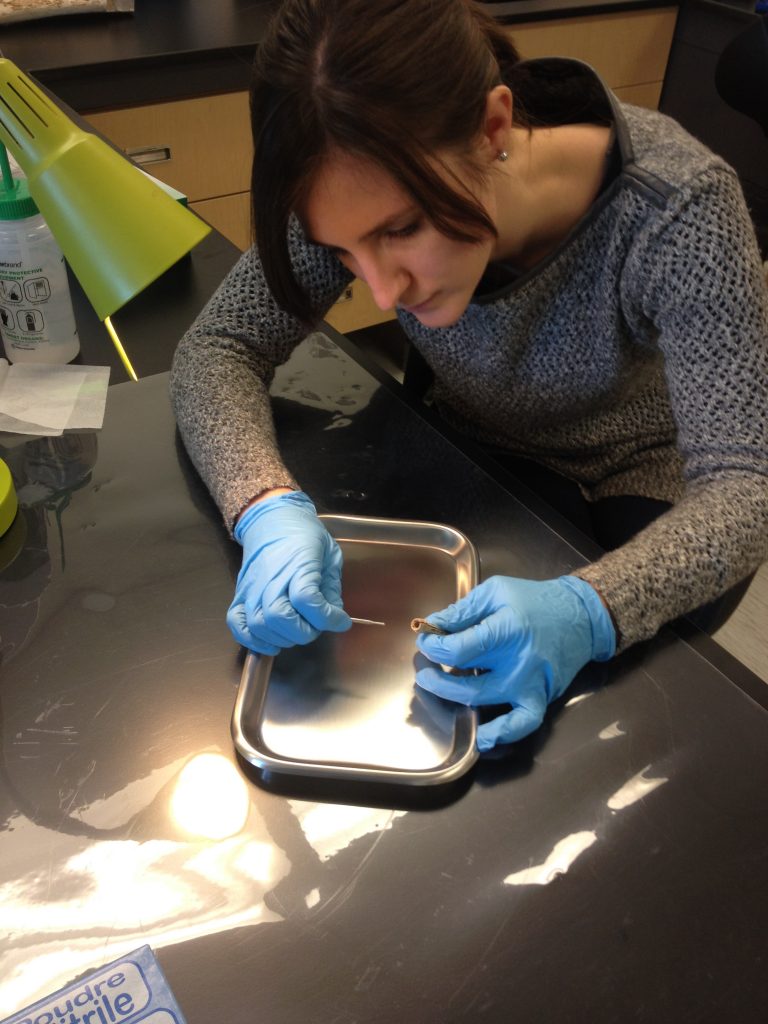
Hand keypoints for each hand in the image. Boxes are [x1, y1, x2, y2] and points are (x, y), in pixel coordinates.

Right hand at [227, 490, 351, 654]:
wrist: (273, 520)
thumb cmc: (305, 536)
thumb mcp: (330, 555)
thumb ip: (332, 589)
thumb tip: (335, 618)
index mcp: (298, 563)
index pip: (307, 599)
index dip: (326, 618)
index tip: (340, 621)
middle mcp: (271, 577)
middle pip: (279, 616)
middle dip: (304, 631)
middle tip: (315, 626)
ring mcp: (252, 587)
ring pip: (259, 624)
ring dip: (282, 638)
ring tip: (296, 632)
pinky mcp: (240, 594)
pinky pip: (237, 623)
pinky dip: (251, 640)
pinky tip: (270, 643)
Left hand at [414, 575, 614, 751]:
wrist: (581, 616)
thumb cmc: (534, 600)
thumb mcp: (495, 592)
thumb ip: (462, 611)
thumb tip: (432, 626)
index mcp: (507, 630)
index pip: (458, 650)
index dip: (434, 647)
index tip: (427, 639)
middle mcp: (518, 662)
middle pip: (465, 679)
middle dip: (436, 676)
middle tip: (425, 668)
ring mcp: (530, 684)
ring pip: (484, 701)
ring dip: (453, 696)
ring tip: (437, 685)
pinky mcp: (541, 698)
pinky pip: (522, 724)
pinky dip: (503, 733)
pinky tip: (483, 738)